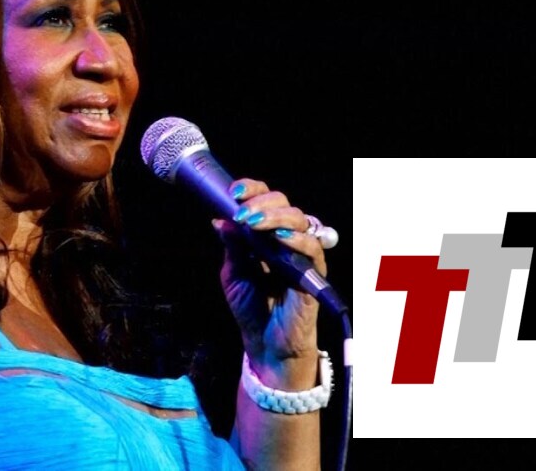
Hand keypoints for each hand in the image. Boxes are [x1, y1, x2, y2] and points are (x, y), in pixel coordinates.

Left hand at [213, 178, 326, 388]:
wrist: (265, 345)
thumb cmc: (251, 309)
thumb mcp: (233, 275)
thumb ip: (232, 247)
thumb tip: (221, 219)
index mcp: (266, 235)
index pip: (265, 201)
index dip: (252, 191)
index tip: (234, 193)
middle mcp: (287, 240)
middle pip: (284, 204)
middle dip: (262, 202)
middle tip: (243, 213)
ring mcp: (302, 254)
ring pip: (300, 219)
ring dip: (275, 216)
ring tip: (254, 223)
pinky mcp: (314, 272)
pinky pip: (312, 248)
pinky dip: (297, 239)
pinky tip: (279, 238)